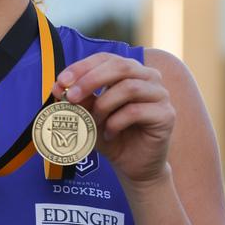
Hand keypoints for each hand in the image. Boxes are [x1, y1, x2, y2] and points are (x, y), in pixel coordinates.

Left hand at [51, 52, 174, 186]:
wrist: (133, 166)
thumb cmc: (112, 136)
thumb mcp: (89, 117)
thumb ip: (79, 101)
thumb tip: (59, 87)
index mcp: (129, 71)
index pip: (106, 58)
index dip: (82, 67)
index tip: (61, 82)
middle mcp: (148, 77)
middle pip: (120, 66)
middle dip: (91, 80)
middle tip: (71, 97)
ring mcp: (160, 94)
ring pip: (129, 88)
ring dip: (104, 105)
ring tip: (94, 122)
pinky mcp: (166, 115)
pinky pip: (136, 111)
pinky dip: (116, 122)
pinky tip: (110, 133)